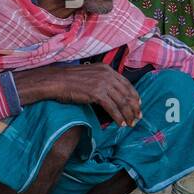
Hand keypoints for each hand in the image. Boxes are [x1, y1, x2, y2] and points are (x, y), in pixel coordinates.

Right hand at [14, 63, 140, 126]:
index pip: (127, 84)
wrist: (56, 81)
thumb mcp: (90, 75)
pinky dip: (118, 117)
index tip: (138, 105)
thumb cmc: (70, 80)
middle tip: (138, 118)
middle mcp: (107, 75)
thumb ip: (102, 80)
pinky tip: (121, 124)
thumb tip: (112, 93)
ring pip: (122, 102)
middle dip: (134, 108)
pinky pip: (112, 108)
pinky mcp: (97, 94)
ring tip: (131, 124)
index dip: (134, 96)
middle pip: (127, 94)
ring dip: (128, 115)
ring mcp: (103, 84)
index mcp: (107, 69)